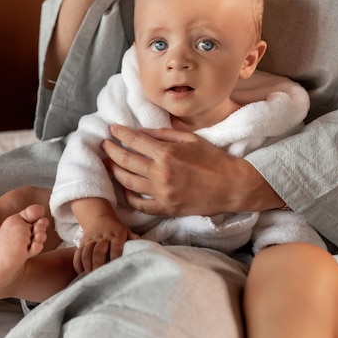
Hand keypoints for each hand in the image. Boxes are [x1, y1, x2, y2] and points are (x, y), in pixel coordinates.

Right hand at [73, 213, 137, 273]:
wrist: (99, 218)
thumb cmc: (116, 229)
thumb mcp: (127, 231)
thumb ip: (134, 240)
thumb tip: (146, 250)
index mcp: (117, 234)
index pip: (116, 247)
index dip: (115, 258)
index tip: (115, 270)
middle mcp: (103, 237)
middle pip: (98, 250)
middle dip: (98, 264)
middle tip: (99, 276)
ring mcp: (92, 239)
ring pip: (86, 252)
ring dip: (87, 264)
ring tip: (90, 276)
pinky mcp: (83, 242)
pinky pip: (78, 252)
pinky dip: (78, 263)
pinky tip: (81, 272)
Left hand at [102, 124, 282, 215]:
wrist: (233, 186)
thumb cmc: (214, 159)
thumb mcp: (190, 139)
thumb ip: (164, 134)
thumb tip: (142, 132)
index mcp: (166, 153)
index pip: (134, 141)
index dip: (119, 134)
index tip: (111, 129)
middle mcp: (160, 173)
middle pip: (125, 161)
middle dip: (110, 151)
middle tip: (104, 145)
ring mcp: (162, 192)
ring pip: (127, 182)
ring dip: (114, 171)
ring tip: (108, 164)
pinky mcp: (166, 208)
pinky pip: (140, 204)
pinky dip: (128, 197)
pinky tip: (123, 189)